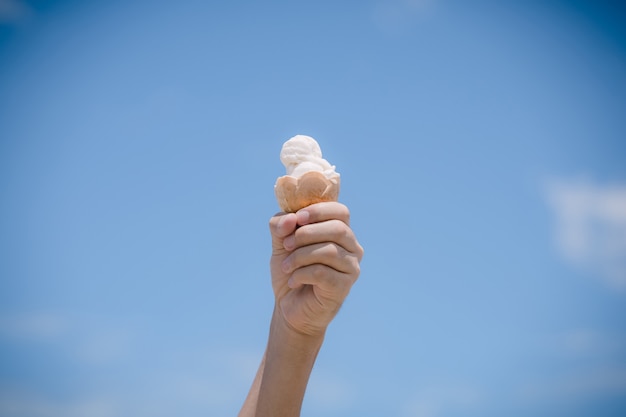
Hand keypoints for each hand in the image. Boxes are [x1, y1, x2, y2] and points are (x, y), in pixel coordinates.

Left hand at [269, 202, 363, 335]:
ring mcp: (351, 268)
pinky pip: (322, 272)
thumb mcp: (280, 244)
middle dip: (306, 233)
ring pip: (329, 250)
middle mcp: (352, 248)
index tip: (298, 218)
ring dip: (300, 256)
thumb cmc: (290, 271)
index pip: (341, 212)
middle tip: (286, 245)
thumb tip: (290, 219)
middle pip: (338, 229)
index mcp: (341, 233)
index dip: (319, 210)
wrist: (289, 308)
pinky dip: (301, 274)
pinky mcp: (344, 287)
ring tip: (286, 266)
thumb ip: (281, 226)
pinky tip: (293, 281)